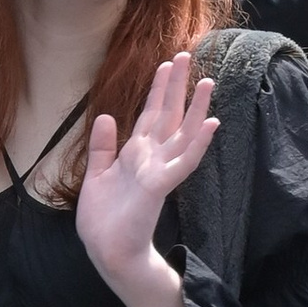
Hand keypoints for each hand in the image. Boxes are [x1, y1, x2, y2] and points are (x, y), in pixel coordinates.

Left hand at [75, 52, 216, 290]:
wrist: (107, 251)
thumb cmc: (104, 219)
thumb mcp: (97, 175)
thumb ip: (102, 146)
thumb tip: (105, 115)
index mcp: (135, 154)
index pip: (150, 114)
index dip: (158, 89)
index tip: (166, 63)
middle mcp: (151, 158)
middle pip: (168, 115)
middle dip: (177, 86)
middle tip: (188, 54)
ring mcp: (158, 170)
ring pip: (182, 133)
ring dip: (196, 109)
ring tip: (208, 82)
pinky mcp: (159, 185)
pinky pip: (183, 162)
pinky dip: (197, 144)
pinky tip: (210, 124)